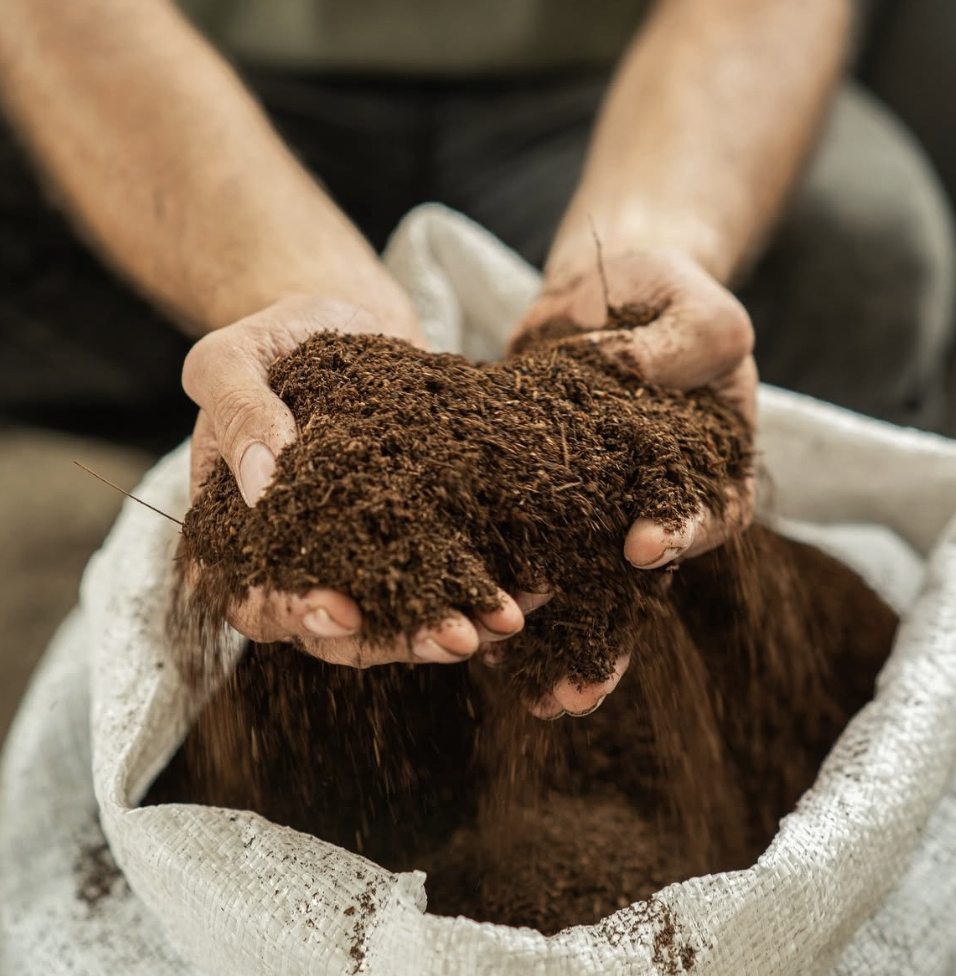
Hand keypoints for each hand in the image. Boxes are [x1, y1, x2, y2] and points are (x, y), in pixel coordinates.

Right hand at [182, 293, 524, 666]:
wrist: (342, 319)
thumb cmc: (275, 337)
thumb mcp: (233, 359)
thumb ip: (238, 412)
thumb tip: (263, 483)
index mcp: (241, 536)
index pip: (258, 601)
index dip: (298, 615)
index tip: (345, 612)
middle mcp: (302, 560)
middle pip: (342, 629)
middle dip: (399, 640)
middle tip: (456, 639)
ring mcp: (360, 551)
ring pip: (400, 614)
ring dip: (452, 625)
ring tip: (505, 620)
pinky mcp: (412, 531)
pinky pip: (445, 570)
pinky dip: (487, 582)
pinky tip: (533, 584)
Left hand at [511, 245, 756, 717]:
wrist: (607, 291)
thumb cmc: (668, 293)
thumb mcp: (694, 308)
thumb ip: (679, 346)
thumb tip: (629, 376)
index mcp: (707, 468)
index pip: (706, 509)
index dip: (680, 529)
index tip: (642, 546)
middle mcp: (650, 504)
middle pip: (636, 585)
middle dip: (608, 640)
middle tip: (574, 696)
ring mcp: (594, 508)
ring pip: (574, 587)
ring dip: (549, 641)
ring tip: (520, 695)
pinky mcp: (537, 496)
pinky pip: (518, 546)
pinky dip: (498, 584)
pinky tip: (469, 628)